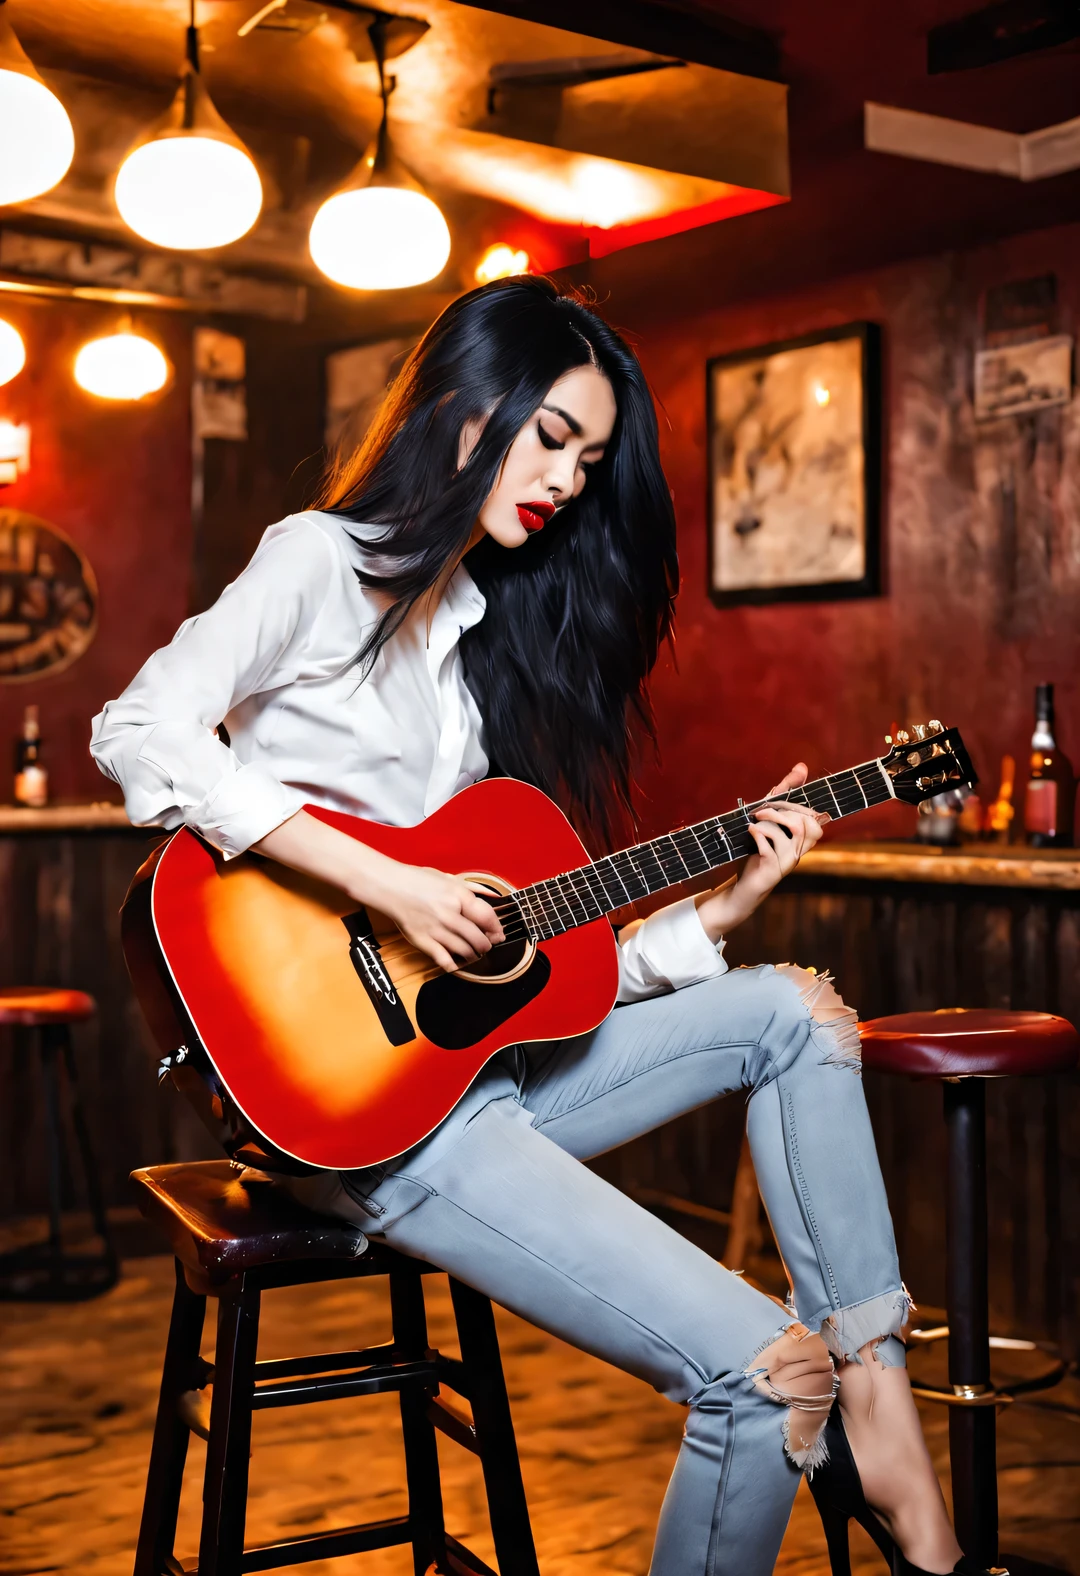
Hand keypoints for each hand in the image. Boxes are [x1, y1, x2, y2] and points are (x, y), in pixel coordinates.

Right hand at [368, 860, 505, 973]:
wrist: (390, 886)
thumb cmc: (419, 881)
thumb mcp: (448, 878)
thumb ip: (472, 887)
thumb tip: (493, 896)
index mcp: (458, 895)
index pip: (487, 917)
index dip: (496, 929)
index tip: (498, 934)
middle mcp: (450, 914)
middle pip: (478, 938)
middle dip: (486, 945)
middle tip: (486, 946)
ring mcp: (436, 929)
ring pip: (464, 951)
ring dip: (473, 955)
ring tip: (473, 954)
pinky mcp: (423, 941)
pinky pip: (444, 960)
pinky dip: (454, 965)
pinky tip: (457, 963)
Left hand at [696, 763, 828, 940]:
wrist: (744, 888)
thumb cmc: (758, 851)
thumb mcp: (769, 821)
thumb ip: (782, 795)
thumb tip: (802, 766)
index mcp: (801, 841)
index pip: (815, 819)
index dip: (801, 803)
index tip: (779, 793)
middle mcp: (798, 852)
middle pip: (805, 823)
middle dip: (782, 809)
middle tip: (760, 809)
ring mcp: (787, 862)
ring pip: (790, 832)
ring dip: (770, 820)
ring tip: (754, 820)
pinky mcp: (771, 871)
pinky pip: (769, 848)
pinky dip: (758, 834)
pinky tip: (749, 832)